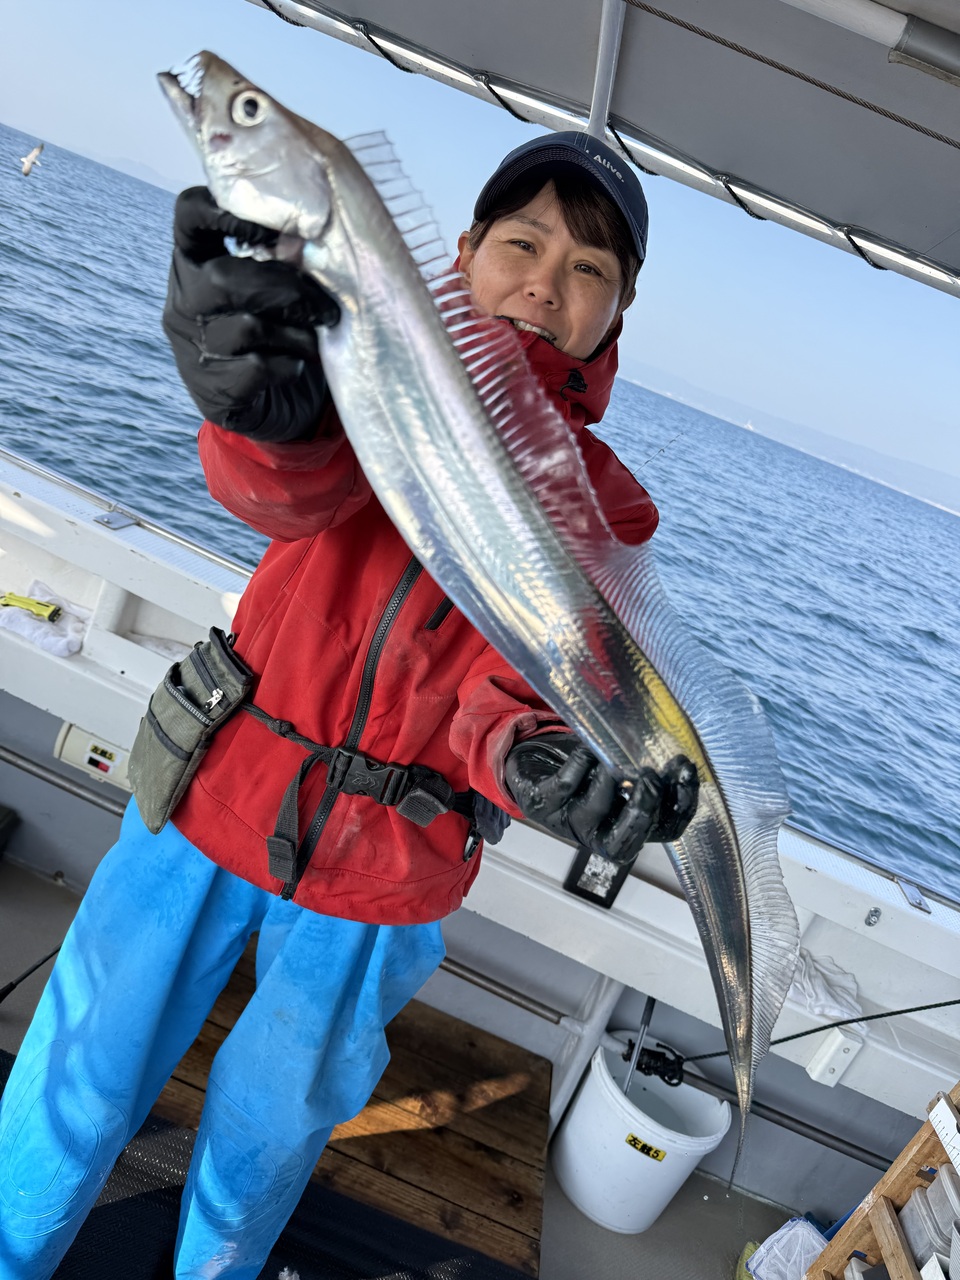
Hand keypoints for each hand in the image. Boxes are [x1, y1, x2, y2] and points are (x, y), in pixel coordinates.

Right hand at [162, 187, 339, 441]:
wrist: (271, 404)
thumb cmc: (275, 327)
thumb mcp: (273, 285)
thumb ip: (283, 257)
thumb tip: (312, 237)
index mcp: (194, 260)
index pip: (189, 216)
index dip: (223, 209)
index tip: (269, 224)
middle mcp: (184, 300)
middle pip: (225, 279)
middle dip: (287, 290)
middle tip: (324, 307)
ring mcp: (192, 347)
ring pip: (248, 328)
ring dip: (297, 333)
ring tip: (316, 339)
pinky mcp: (212, 387)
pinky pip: (259, 368)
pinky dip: (289, 365)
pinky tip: (296, 365)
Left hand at [504, 734, 697, 863]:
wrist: (535, 770)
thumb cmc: (586, 776)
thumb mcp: (621, 777)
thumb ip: (648, 772)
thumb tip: (678, 756)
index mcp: (626, 830)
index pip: (664, 831)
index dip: (680, 805)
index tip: (686, 771)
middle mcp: (597, 834)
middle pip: (625, 841)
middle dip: (643, 809)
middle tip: (650, 776)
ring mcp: (567, 821)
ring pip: (593, 811)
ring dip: (610, 782)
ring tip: (619, 759)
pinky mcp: (541, 801)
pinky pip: (563, 785)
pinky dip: (579, 764)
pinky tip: (589, 748)